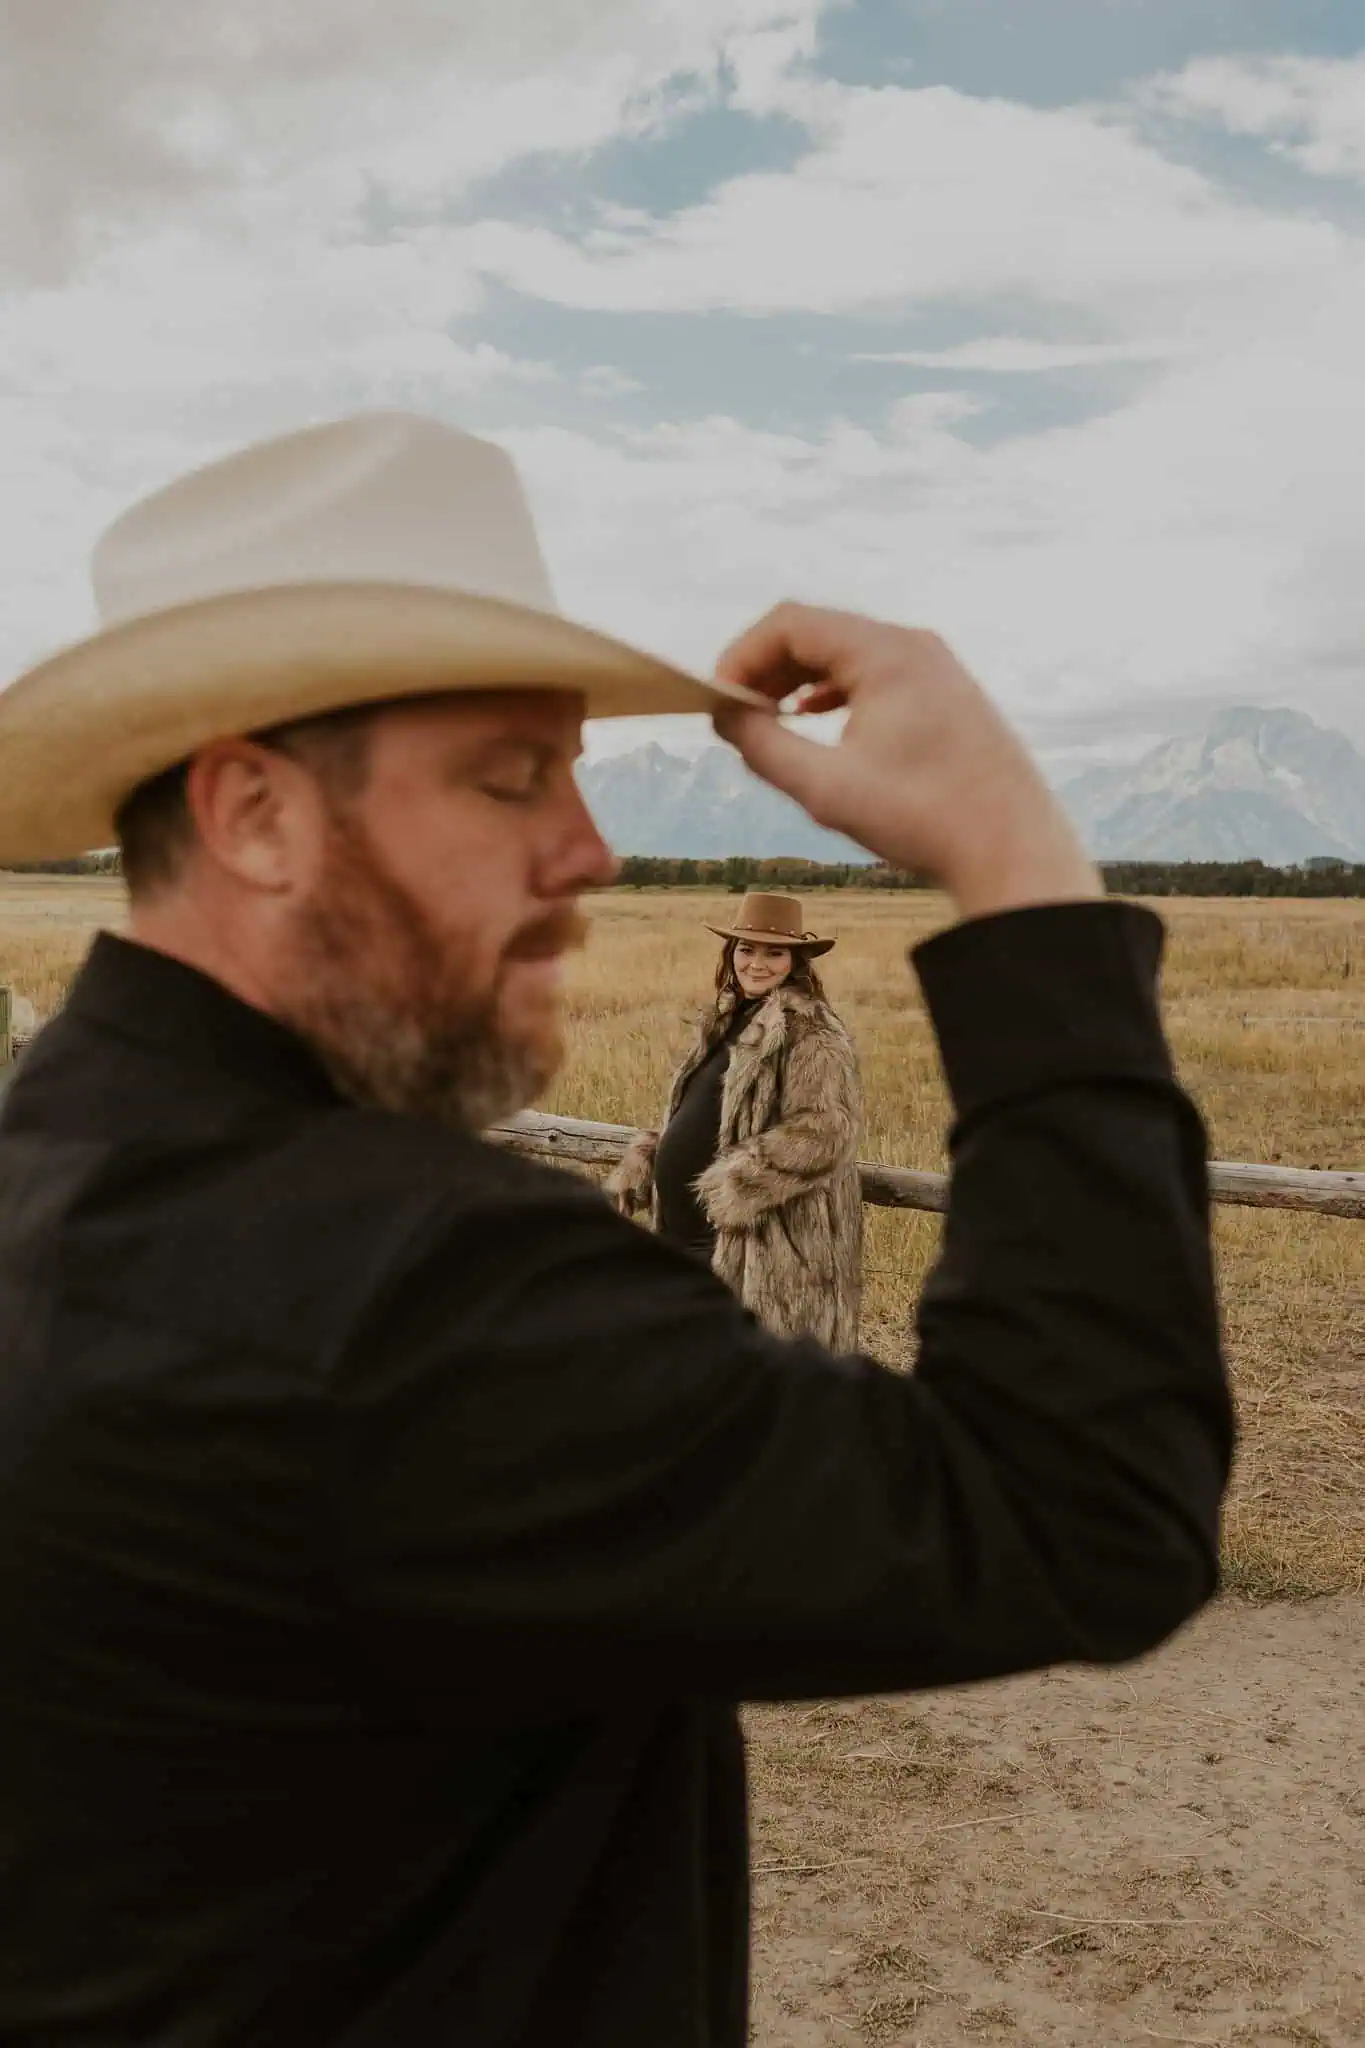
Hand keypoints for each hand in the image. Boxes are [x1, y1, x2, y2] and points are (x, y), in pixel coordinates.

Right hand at [711, 603, 1101, 920]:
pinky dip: (836, 689)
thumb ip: (763, 746)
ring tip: (768, 717)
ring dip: (799, 678)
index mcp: (885, 652)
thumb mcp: (825, 787)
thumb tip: (726, 716)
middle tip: (735, 712)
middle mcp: (913, 645)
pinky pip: (876, 673)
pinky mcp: (947, 693)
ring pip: (848, 652)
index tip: (718, 699)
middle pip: (819, 631)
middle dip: (767, 666)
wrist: (1013, 850)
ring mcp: (935, 667)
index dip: (742, 654)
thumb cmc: (923, 817)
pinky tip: (816, 719)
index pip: (791, 622)